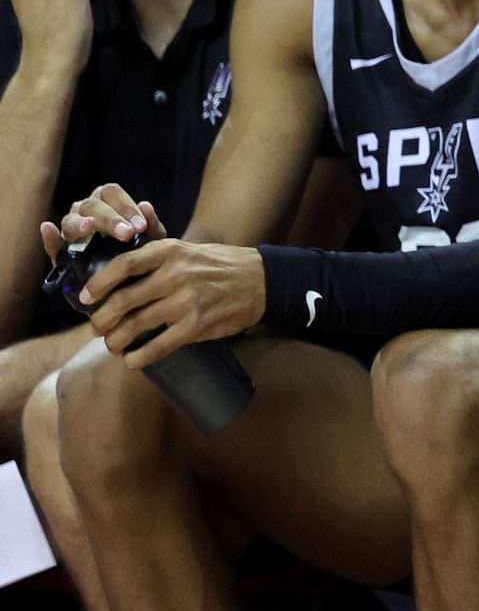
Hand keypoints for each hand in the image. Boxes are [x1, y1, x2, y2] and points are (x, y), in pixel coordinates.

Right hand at [41, 185, 161, 263]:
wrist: (130, 289)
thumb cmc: (142, 258)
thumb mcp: (152, 244)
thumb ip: (152, 227)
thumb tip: (146, 205)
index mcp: (109, 203)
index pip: (112, 193)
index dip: (126, 206)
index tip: (141, 226)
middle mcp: (87, 212)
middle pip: (92, 205)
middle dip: (110, 218)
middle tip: (127, 234)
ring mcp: (71, 230)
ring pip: (70, 220)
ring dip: (81, 223)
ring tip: (90, 227)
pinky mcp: (61, 253)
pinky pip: (52, 243)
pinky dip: (49, 236)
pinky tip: (48, 228)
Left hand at [67, 237, 264, 367]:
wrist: (261, 281)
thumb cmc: (219, 265)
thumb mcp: (187, 249)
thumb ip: (155, 257)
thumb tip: (117, 274)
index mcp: (169, 252)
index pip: (123, 266)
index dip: (98, 284)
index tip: (86, 297)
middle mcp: (175, 275)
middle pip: (122, 300)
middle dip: (101, 319)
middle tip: (97, 327)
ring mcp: (186, 302)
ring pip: (135, 326)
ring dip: (116, 340)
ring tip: (113, 345)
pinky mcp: (197, 326)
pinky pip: (159, 346)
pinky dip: (139, 357)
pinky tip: (131, 361)